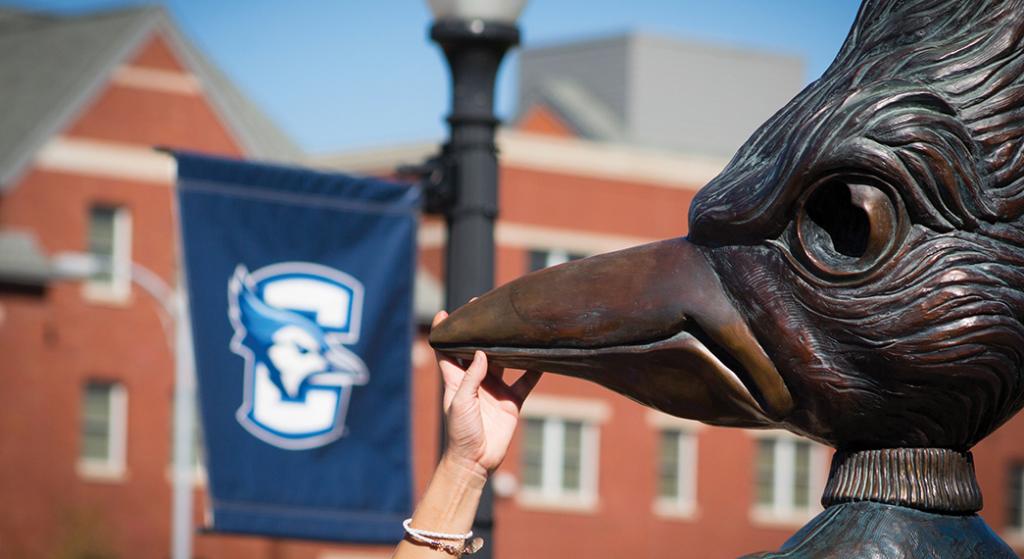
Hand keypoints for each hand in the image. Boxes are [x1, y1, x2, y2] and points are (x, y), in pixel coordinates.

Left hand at [432, 311, 542, 479]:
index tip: (446, 312)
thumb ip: (471, 377)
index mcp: (456, 380)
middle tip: (489, 309)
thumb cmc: (460, 432)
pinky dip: (534, 371)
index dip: (446, 333)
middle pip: (478, 351)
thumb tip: (483, 352)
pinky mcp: (511, 402)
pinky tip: (543, 356)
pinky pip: (525, 382)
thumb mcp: (460, 402)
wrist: (476, 460)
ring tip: (518, 328)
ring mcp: (495, 390)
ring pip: (504, 362)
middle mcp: (476, 381)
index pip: (447, 351)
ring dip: (510, 348)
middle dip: (482, 333)